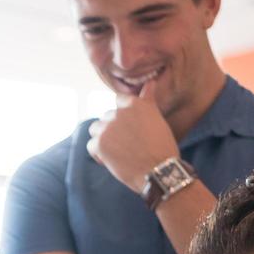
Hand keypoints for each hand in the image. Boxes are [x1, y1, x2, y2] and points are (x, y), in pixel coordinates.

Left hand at [86, 79, 178, 196]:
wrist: (159, 171)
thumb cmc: (162, 146)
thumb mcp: (157, 118)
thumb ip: (148, 100)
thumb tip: (150, 82)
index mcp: (134, 104)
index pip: (119, 101)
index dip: (123, 117)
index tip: (131, 129)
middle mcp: (118, 112)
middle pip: (106, 117)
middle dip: (113, 130)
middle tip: (128, 145)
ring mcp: (107, 127)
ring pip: (96, 129)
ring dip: (103, 139)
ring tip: (118, 152)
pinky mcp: (99, 144)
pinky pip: (91, 146)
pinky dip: (99, 154)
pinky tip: (113, 160)